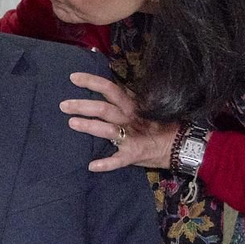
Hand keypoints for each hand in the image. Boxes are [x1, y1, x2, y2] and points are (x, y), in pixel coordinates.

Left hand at [60, 72, 179, 170]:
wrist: (181, 143)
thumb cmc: (159, 124)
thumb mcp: (144, 107)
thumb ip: (125, 101)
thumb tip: (104, 91)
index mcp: (132, 104)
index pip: (110, 88)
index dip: (91, 82)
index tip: (73, 78)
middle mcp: (130, 118)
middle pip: (103, 108)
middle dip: (82, 105)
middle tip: (63, 105)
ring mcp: (131, 137)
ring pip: (107, 129)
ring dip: (89, 126)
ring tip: (72, 123)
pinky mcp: (133, 154)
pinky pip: (118, 160)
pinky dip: (105, 164)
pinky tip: (91, 166)